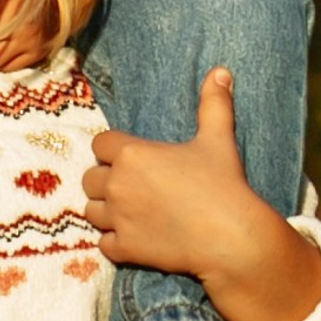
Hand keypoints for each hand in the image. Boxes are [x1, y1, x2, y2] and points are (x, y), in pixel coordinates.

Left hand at [84, 69, 320, 320]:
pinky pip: (103, 244)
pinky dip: (114, 241)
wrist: (231, 237)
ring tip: (128, 210)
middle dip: (105, 180)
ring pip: (90, 211)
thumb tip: (220, 71)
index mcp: (132, 154)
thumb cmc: (222, 184)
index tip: (132, 157)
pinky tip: (133, 237)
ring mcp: (118, 219)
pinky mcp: (125, 249)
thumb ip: (213, 104)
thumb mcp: (218, 138)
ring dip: (105, 210)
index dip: (113, 150)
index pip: (100, 144)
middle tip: (130, 185)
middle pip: (89, 178)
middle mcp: (117, 185)